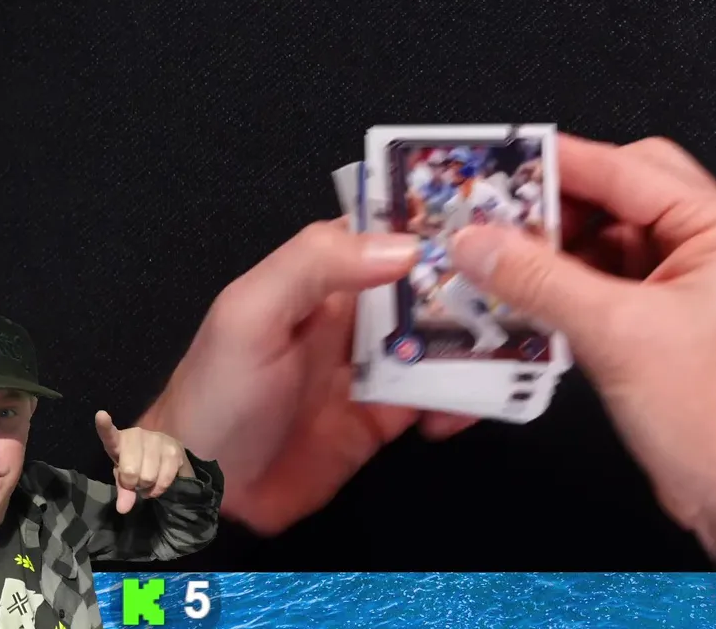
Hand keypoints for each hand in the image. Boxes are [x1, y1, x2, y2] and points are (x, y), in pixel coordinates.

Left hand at [95, 410, 189, 513]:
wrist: (167, 456)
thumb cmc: (138, 465)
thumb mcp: (124, 478)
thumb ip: (123, 492)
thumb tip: (123, 509)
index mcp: (120, 440)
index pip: (110, 435)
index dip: (105, 426)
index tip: (101, 415)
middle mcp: (138, 435)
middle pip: (130, 471)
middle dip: (133, 484)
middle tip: (136, 482)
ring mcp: (158, 439)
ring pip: (148, 477)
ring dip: (147, 486)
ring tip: (148, 481)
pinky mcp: (174, 448)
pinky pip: (164, 478)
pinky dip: (159, 488)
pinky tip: (157, 485)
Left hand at [138, 218, 476, 534]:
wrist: (201, 497)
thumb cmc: (218, 395)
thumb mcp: (251, 315)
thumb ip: (315, 267)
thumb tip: (406, 245)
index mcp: (317, 278)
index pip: (381, 234)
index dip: (428, 224)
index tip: (488, 218)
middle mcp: (350, 316)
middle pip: (422, 289)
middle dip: (467, 289)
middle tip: (514, 296)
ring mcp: (371, 368)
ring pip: (438, 343)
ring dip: (472, 347)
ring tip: (506, 357)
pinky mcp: (384, 418)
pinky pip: (436, 400)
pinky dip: (460, 402)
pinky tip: (462, 412)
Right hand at [448, 134, 715, 559]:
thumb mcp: (616, 336)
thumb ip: (540, 280)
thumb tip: (486, 244)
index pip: (628, 169)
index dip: (559, 164)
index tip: (503, 163)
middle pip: (620, 196)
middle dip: (559, 208)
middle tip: (500, 218)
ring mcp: (693, 284)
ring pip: (610, 240)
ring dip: (558, 251)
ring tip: (504, 262)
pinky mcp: (669, 320)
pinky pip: (608, 281)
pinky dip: (568, 287)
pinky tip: (530, 297)